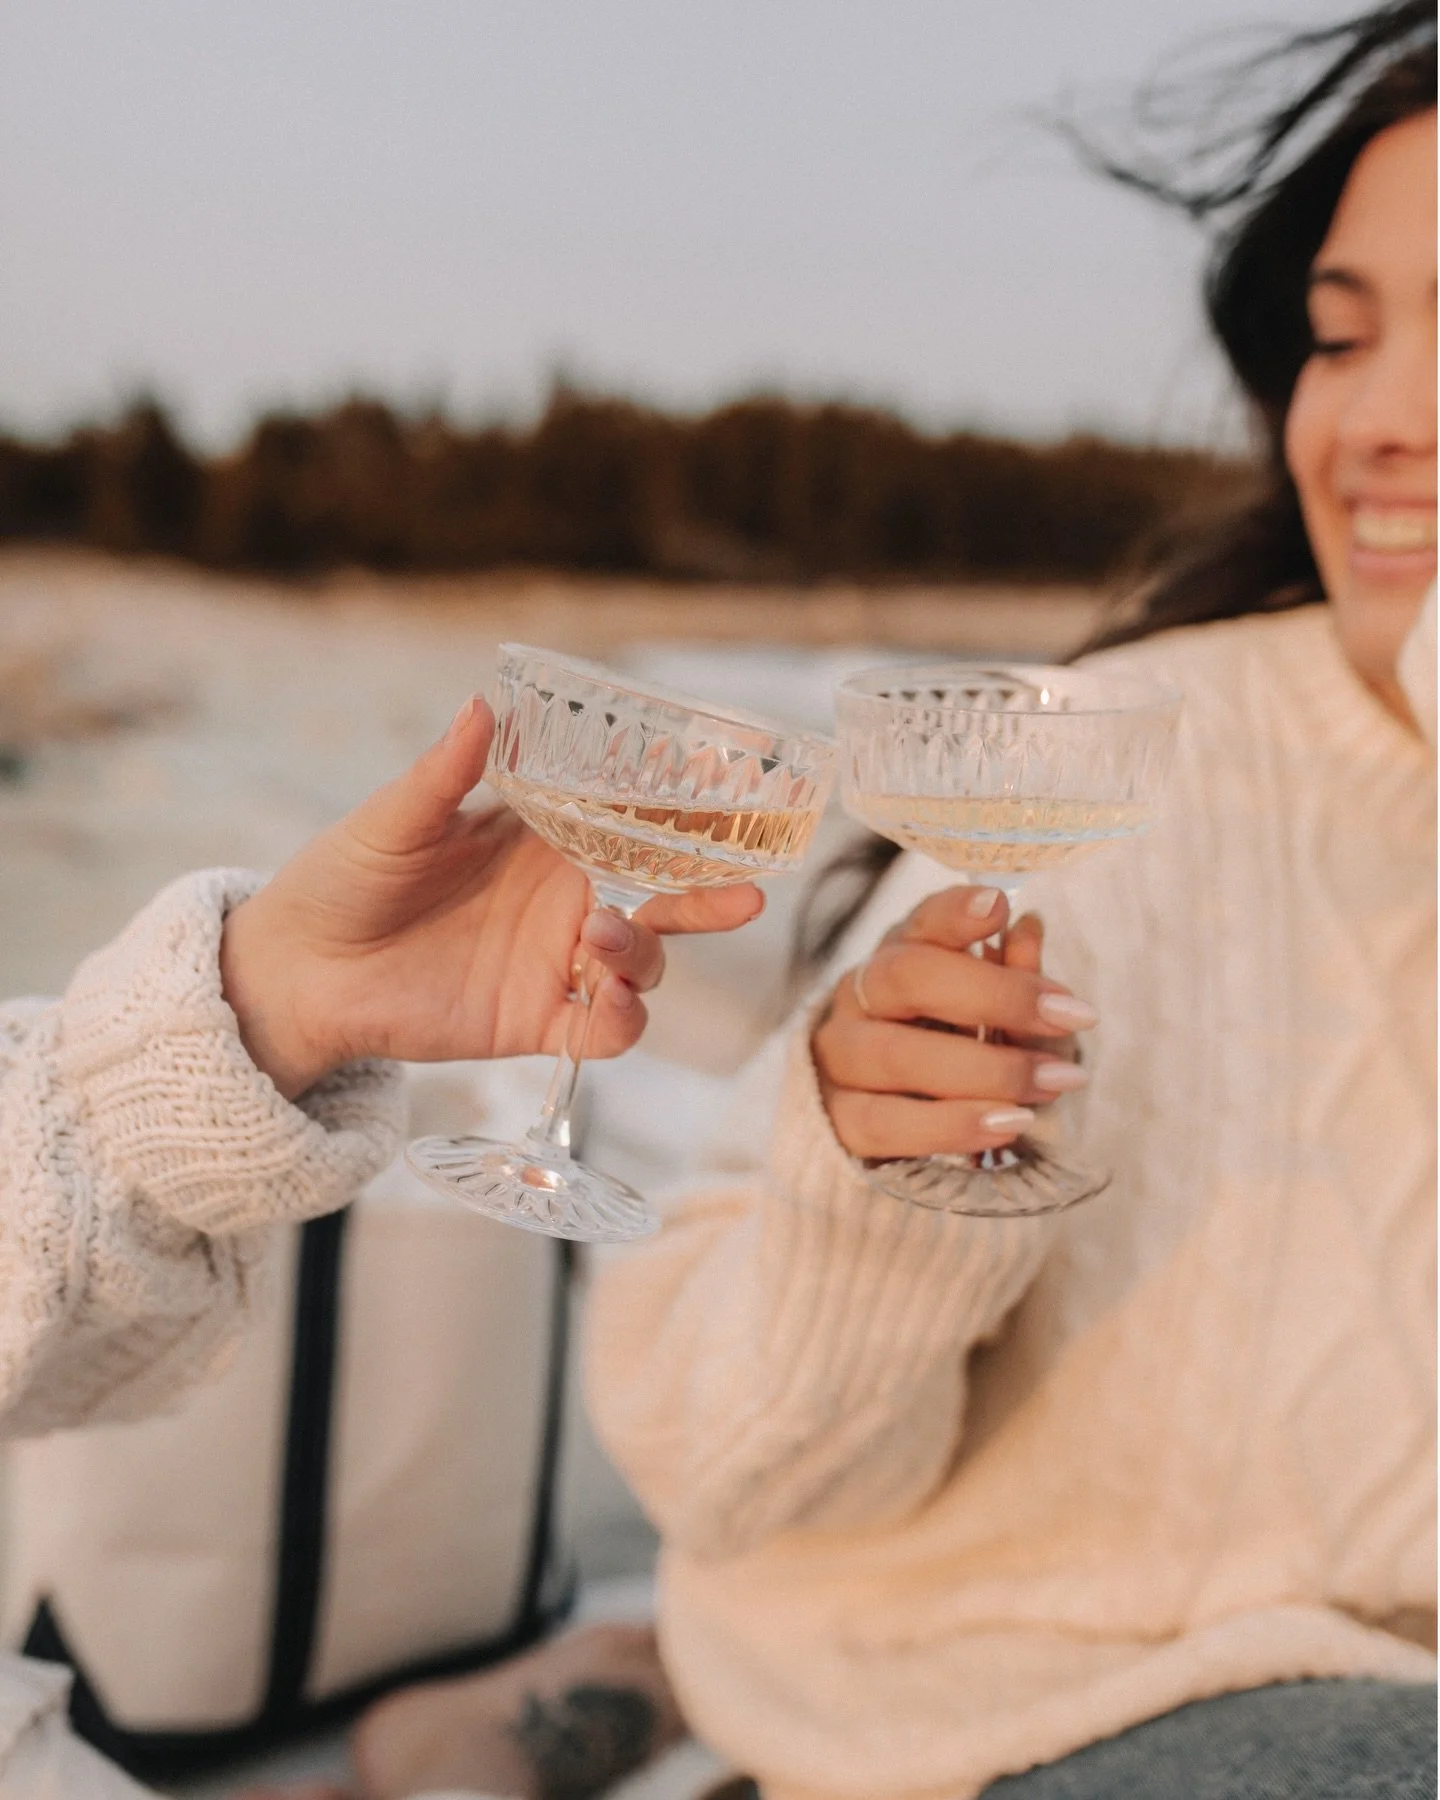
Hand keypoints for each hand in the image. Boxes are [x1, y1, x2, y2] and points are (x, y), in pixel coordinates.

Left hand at [220, 696, 763, 1097]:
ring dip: (645, 952)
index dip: (682, 813)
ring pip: (645, 962)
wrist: (299, 969)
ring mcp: (555, 962)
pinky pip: (606, 1030)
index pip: (631, 824)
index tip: (725, 793)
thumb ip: (444, 773)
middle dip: (711, 896)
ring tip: (601, 936)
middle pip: (663, 899)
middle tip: (747, 893)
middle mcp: (563, 899)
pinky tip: (611, 1001)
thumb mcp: (394, 819)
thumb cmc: (344, 878)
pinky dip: (624, 1019)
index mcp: (542, 840)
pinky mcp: (536, 1020)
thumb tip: (481, 704)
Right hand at [813, 885, 1096, 1160]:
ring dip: (987, 1070)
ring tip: (1052, 1081)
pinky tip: (1008, 1124)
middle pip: (907, 976)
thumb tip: (1028, 930)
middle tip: (1070, 1016)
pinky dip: (952, 1125)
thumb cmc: (956, 1053)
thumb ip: (1012, 981)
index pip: (921, 922)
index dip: (956, 913)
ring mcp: (840, 1057)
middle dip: (996, 995)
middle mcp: (859, 996)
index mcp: (899, 956)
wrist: (890, 1121)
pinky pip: (886, 1122)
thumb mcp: (994, 1015)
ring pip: (896, 1055)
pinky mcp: (837, 1118)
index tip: (999, 907)